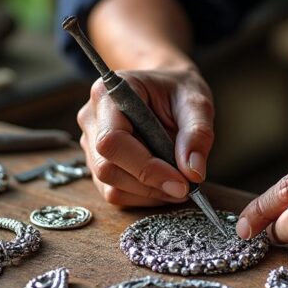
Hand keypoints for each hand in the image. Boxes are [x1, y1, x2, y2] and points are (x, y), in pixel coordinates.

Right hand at [77, 67, 214, 205]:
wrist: (167, 91)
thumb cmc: (179, 91)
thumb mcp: (197, 102)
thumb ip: (197, 133)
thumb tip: (193, 173)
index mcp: (108, 94)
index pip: (112, 140)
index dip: (145, 167)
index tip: (181, 182)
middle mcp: (92, 119)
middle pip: (107, 168)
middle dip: (150, 185)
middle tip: (186, 187)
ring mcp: (90, 144)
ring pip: (111, 186)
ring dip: (149, 194)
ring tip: (179, 182)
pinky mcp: (98, 165)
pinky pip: (115, 193)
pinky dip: (144, 197)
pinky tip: (164, 184)